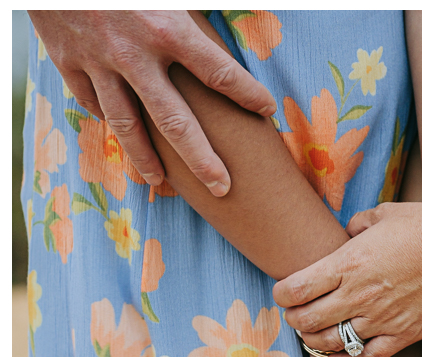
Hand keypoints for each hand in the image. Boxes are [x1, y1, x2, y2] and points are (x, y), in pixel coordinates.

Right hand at [28, 10, 275, 191]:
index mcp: (166, 27)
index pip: (218, 71)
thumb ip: (193, 8)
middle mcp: (134, 53)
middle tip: (222, 187)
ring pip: (127, 126)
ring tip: (161, 182)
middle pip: (176, 122)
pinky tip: (122, 135)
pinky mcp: (68, 61)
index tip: (267, 110)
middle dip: (203, 160)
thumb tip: (220, 16)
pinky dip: (107, 119)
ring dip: (146, 160)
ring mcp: (98, 62)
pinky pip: (91, 101)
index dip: (247, 94)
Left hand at [272, 200, 421, 356]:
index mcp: (347, 263)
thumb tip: (348, 232)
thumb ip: (357, 225)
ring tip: (312, 337)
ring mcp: (380, 320)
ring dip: (314, 342)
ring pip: (331, 344)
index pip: (295, 289)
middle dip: (294, 320)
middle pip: (307, 321)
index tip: (283, 294)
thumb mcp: (384, 214)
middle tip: (296, 316)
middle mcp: (358, 296)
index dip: (282, 295)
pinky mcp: (402, 336)